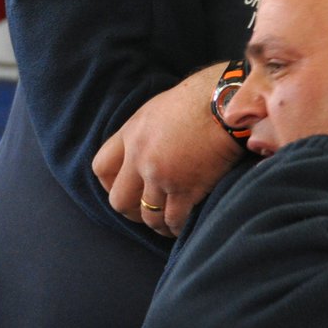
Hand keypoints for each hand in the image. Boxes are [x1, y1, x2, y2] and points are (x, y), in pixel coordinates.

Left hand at [93, 65, 245, 236]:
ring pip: (148, 216)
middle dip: (130, 212)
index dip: (109, 185)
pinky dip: (176, 227)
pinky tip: (182, 226)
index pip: (101, 169)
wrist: (227, 103)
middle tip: (145, 212)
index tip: (126, 189)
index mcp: (131, 135)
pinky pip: (174, 220)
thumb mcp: (157, 110)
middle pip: (119, 201)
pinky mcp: (187, 189)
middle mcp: (141, 157)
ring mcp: (162, 176)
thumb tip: (141, 153)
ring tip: (166, 223)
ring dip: (156, 223)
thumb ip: (143, 134)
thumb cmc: (198, 100)